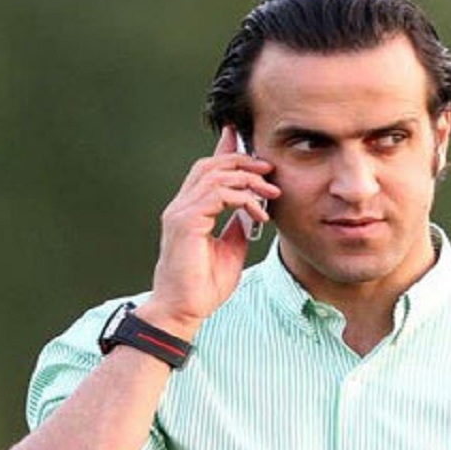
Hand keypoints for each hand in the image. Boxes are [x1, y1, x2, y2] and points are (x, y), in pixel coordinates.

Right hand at [135, 126, 280, 339]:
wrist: (183, 311)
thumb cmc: (202, 287)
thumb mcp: (230, 251)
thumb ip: (237, 228)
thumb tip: (251, 212)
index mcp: (189, 211)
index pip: (207, 171)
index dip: (225, 151)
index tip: (242, 138)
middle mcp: (181, 207)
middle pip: (210, 165)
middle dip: (243, 162)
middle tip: (269, 169)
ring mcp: (180, 213)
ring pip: (215, 175)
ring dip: (248, 179)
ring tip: (270, 193)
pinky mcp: (185, 223)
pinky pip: (216, 195)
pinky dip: (242, 199)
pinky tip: (258, 213)